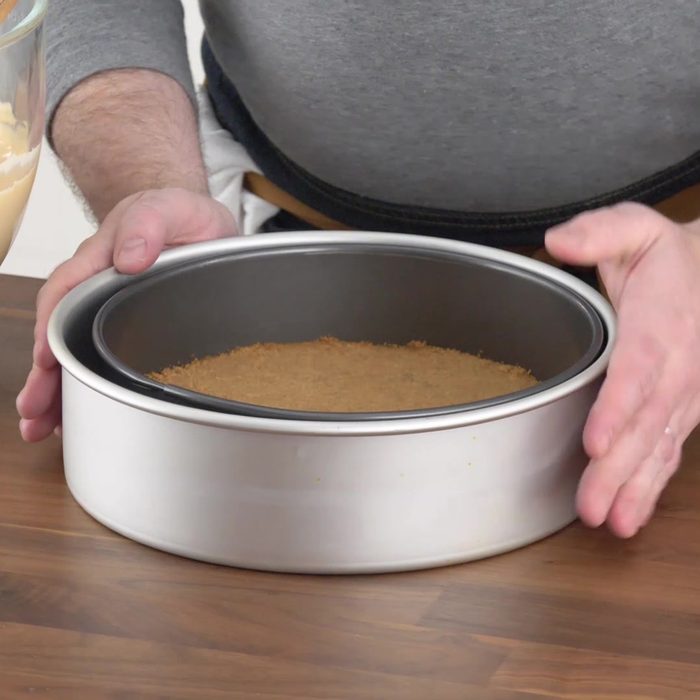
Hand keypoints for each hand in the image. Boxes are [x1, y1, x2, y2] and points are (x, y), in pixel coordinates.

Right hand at [16, 188, 236, 441]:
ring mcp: (111, 309)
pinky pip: (102, 356)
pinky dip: (90, 386)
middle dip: (44, 375)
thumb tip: (128, 258)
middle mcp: (96, 287)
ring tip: (45, 428)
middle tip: (34, 412)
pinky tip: (81, 415)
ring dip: (58, 390)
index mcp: (100, 259)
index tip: (45, 362)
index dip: (51, 330)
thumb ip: (148, 223)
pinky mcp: (132, 326)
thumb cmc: (180, 214)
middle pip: (59, 332)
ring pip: (75, 350)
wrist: (198, 222)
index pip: (64, 296)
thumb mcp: (169, 208)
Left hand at [545, 202, 699, 536]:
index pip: (638, 370)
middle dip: (619, 468)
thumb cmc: (666, 255)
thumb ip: (599, 232)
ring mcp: (685, 391)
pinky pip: (668, 448)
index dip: (617, 407)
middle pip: (647, 422)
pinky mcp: (681, 406)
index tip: (595, 441)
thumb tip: (558, 240)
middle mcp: (679, 364)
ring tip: (611, 522)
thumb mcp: (633, 228)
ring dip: (635, 487)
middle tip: (592, 506)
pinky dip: (651, 483)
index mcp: (661, 321)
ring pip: (660, 445)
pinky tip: (631, 512)